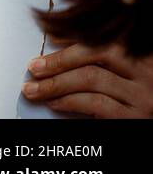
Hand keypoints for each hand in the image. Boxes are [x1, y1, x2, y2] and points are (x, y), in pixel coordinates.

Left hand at [23, 41, 152, 116]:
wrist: (151, 135)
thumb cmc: (131, 102)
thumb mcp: (123, 76)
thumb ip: (101, 61)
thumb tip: (59, 43)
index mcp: (142, 58)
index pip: (103, 39)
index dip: (73, 38)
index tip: (49, 39)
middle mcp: (147, 73)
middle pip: (95, 55)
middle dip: (59, 60)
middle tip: (34, 68)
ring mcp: (143, 96)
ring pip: (90, 78)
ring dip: (55, 83)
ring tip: (35, 89)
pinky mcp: (135, 118)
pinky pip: (95, 103)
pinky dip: (69, 101)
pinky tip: (55, 103)